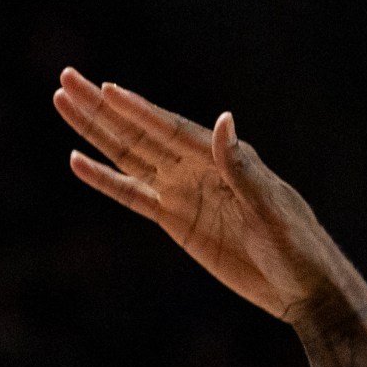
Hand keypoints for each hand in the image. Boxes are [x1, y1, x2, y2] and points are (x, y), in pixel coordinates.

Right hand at [55, 71, 366, 331]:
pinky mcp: (175, 220)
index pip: (169, 128)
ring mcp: (182, 192)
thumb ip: (243, 169)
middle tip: (66, 78)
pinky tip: (78, 162)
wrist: (303, 288)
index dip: (136, 109)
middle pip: (139, 132)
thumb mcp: (272, 209)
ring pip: (129, 156)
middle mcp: (196, 167)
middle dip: (101, 108)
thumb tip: (225, 121)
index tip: (103, 89)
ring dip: (96, 132)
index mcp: (223, 158)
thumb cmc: (298, 246)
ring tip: (63, 104)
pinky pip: (132, 195)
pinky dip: (105, 180)